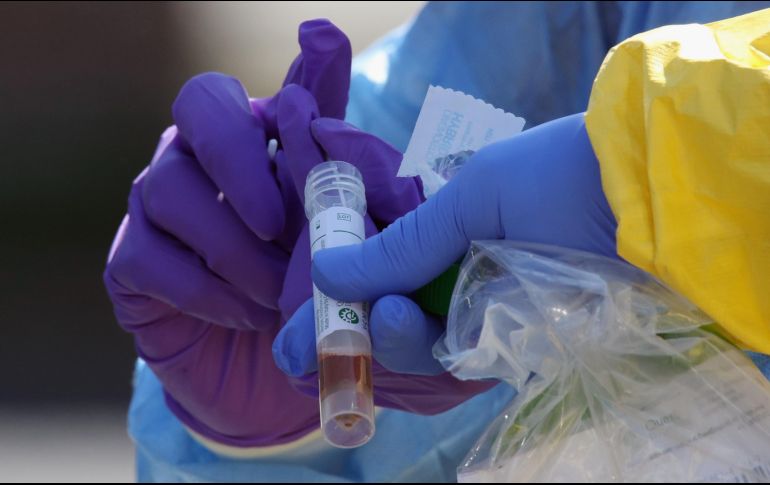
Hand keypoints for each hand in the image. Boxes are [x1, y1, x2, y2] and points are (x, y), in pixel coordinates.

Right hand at [103, 20, 351, 446]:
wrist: (265, 373)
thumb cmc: (302, 293)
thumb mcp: (336, 241)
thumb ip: (342, 169)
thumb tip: (342, 69)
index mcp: (257, 142)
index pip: (272, 87)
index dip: (302, 71)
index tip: (322, 44)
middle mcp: (199, 155)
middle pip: (200, 105)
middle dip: (242, 159)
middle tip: (278, 222)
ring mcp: (156, 203)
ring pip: (172, 189)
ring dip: (236, 250)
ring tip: (279, 295)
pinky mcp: (130, 260)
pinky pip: (153, 258)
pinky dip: (207, 290)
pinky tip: (246, 313)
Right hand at [293, 113, 616, 386]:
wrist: (649, 198)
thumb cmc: (557, 178)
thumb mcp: (472, 198)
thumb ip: (404, 243)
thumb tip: (327, 273)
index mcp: (449, 231)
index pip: (380, 271)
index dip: (339, 301)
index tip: (294, 332)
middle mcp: (464, 275)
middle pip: (392, 318)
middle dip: (354, 332)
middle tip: (327, 335)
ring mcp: (491, 314)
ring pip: (422, 347)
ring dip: (395, 341)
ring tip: (390, 317)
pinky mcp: (523, 347)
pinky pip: (464, 364)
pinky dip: (433, 359)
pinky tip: (409, 337)